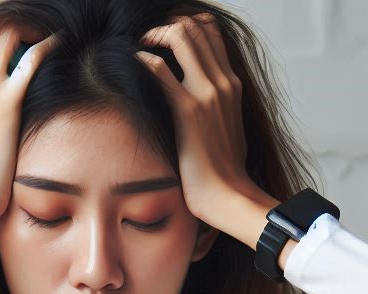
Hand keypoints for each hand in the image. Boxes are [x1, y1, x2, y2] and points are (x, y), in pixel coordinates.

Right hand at [0, 26, 58, 228]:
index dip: (3, 44)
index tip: (23, 47)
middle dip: (17, 30)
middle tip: (39, 37)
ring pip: (6, 37)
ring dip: (29, 31)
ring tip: (49, 38)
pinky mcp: (5, 104)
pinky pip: (29, 60)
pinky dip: (45, 45)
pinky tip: (58, 44)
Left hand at [135, 13, 272, 224]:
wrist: (227, 193)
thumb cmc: (223, 171)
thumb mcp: (228, 128)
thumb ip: (219, 108)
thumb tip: (204, 108)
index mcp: (232, 85)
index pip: (213, 34)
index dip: (189, 25)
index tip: (168, 35)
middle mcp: (223, 82)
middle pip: (197, 28)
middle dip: (169, 25)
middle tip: (150, 36)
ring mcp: (207, 93)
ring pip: (183, 37)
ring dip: (156, 35)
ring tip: (142, 44)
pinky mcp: (188, 110)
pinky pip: (161, 70)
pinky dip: (144, 60)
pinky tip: (135, 63)